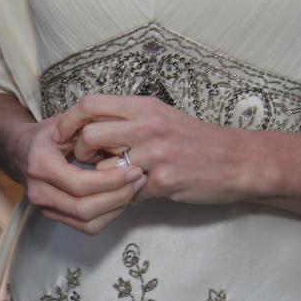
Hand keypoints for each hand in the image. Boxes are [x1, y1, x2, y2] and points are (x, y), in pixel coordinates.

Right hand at [14, 116, 145, 234]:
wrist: (22, 151)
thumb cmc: (49, 135)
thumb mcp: (67, 123)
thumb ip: (91, 133)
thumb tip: (124, 146)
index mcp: (40, 165)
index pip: (79, 183)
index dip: (111, 180)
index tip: (134, 169)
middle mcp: (39, 191)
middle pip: (84, 208)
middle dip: (118, 196)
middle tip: (139, 179)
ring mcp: (45, 207)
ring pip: (87, 222)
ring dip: (116, 208)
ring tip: (134, 189)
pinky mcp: (54, 215)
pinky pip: (87, 226)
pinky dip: (109, 215)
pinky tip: (122, 198)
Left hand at [55, 95, 253, 204]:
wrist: (239, 160)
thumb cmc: (196, 140)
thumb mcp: (161, 118)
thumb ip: (127, 121)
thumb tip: (88, 131)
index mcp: (144, 107)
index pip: (90, 104)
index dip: (68, 122)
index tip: (62, 138)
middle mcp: (147, 126)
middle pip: (89, 137)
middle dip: (81, 154)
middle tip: (89, 163)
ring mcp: (155, 154)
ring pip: (104, 168)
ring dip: (103, 179)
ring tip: (117, 179)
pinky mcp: (163, 181)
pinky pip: (127, 192)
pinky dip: (127, 196)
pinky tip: (139, 192)